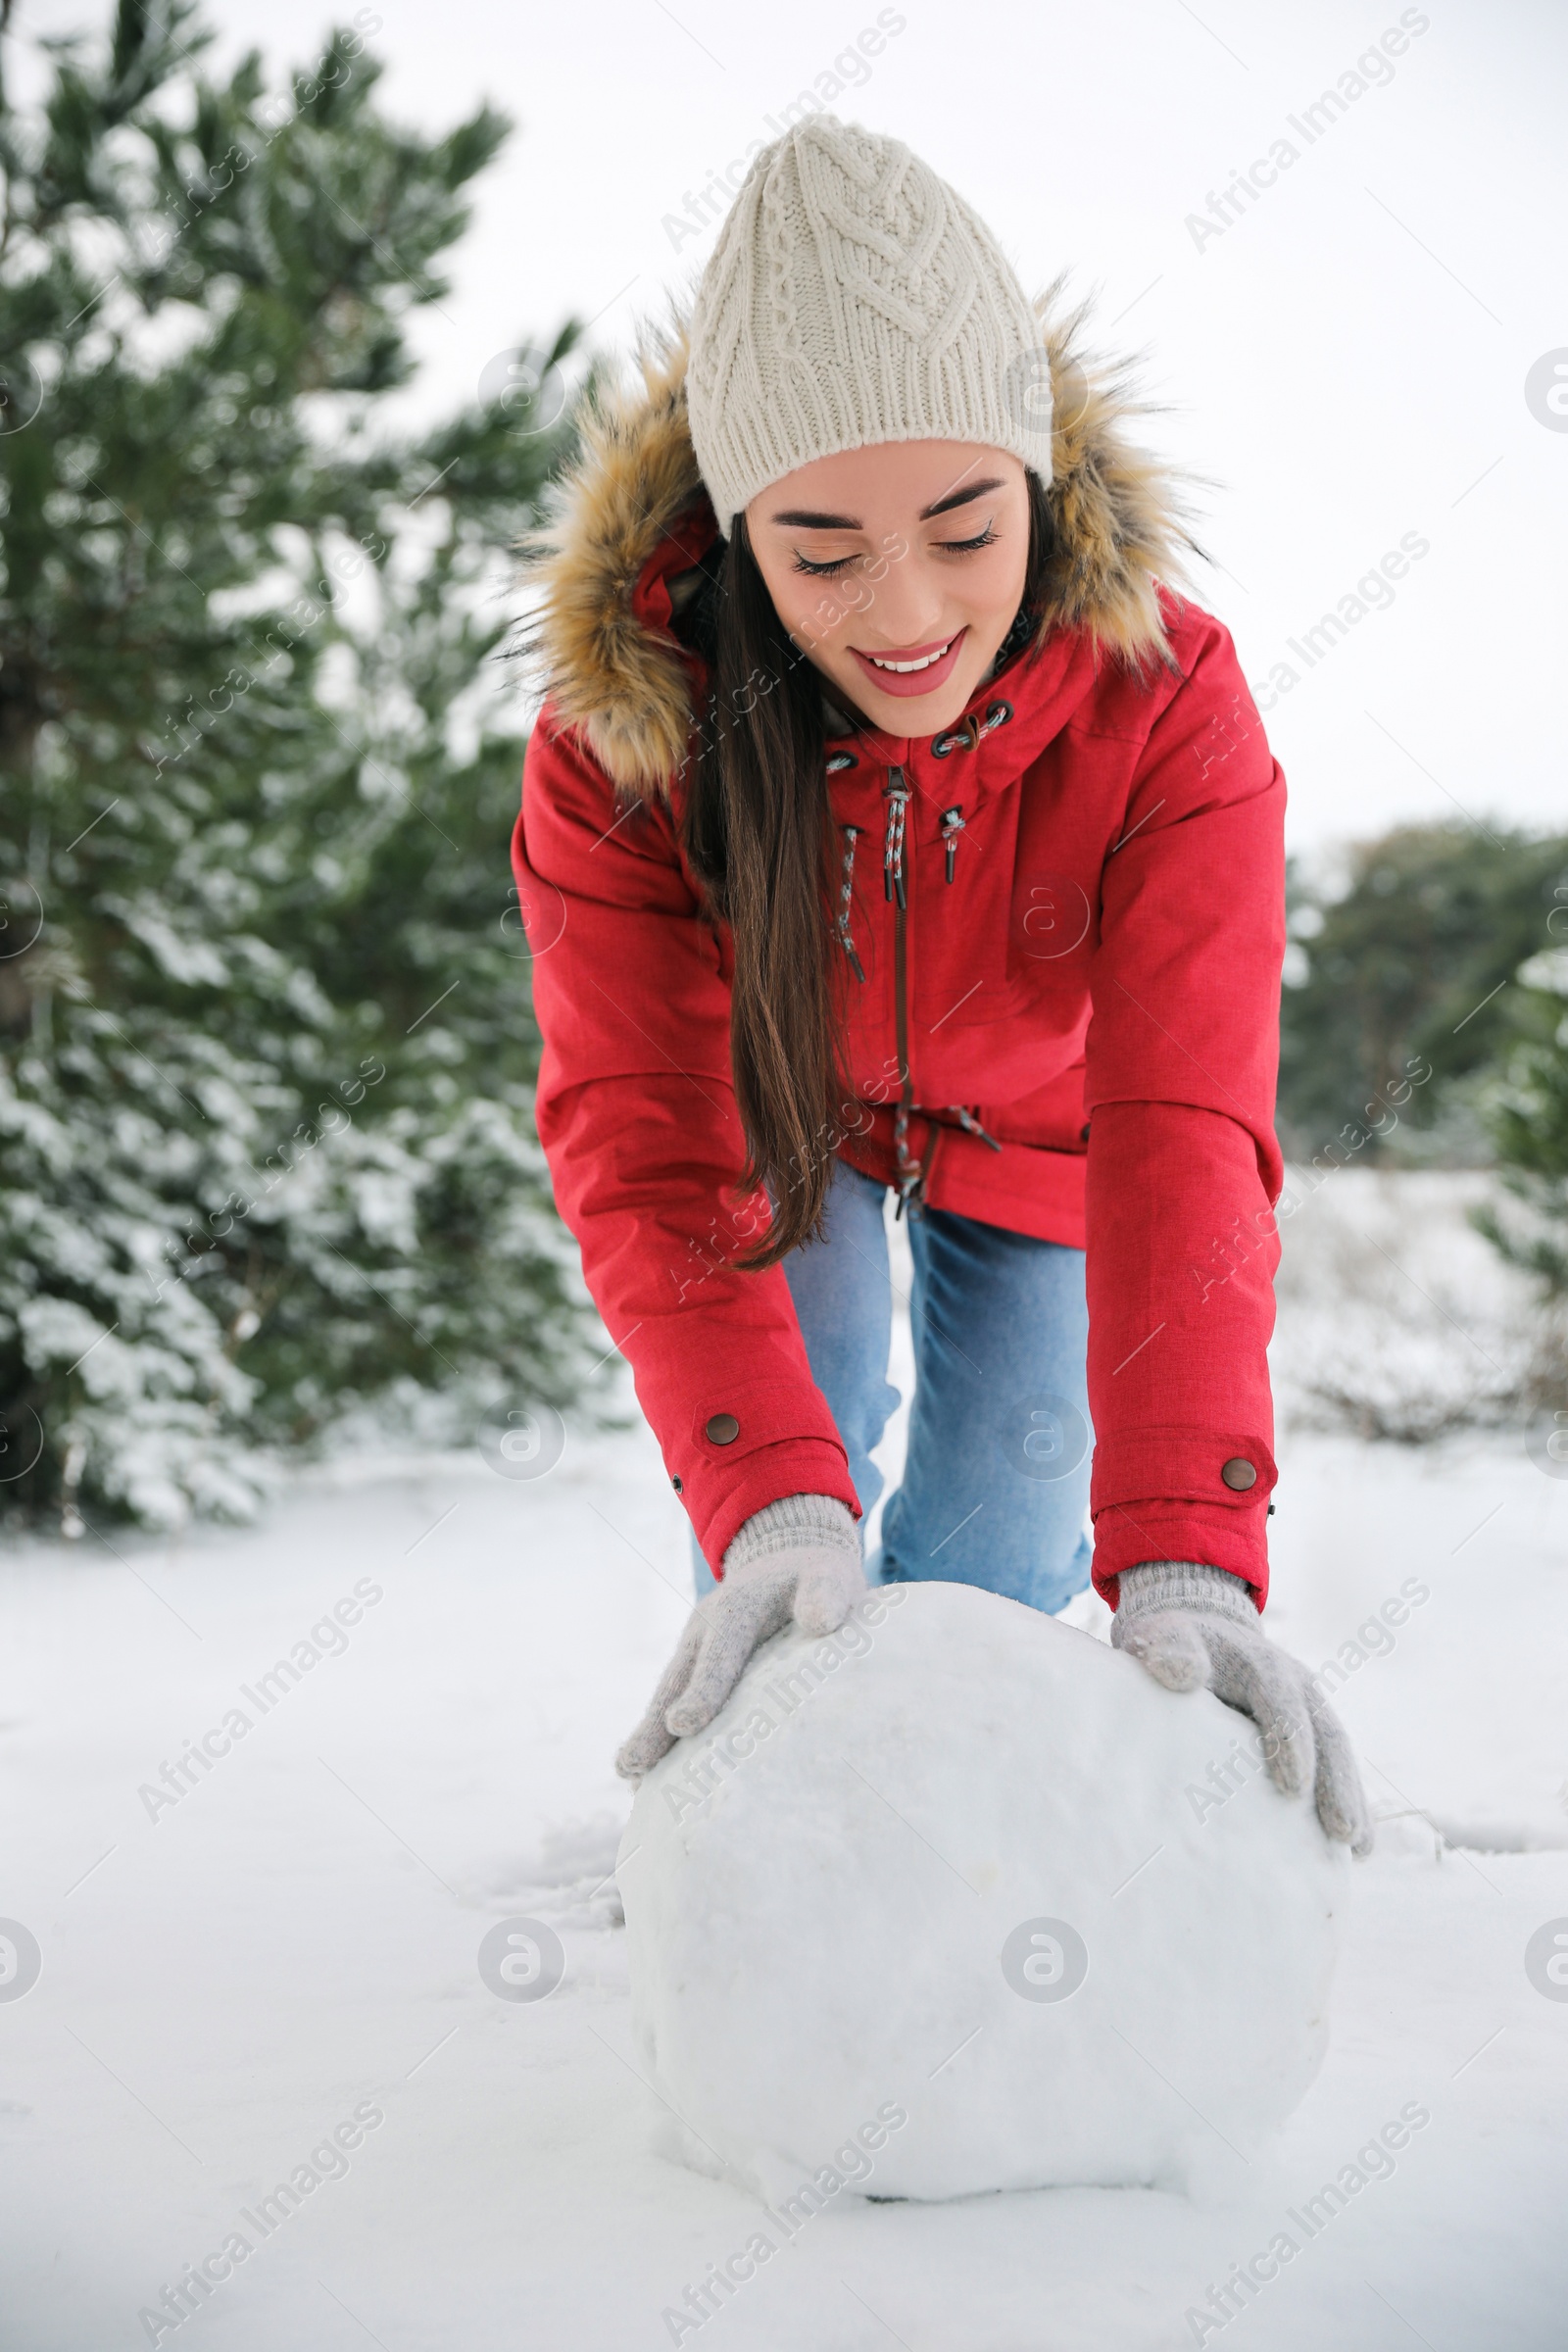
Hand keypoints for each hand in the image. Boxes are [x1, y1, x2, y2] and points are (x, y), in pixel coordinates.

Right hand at [616, 1495, 863, 1779]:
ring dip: (649, 1734)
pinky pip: (674, 1700)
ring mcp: (695, 1648)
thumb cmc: (814, 1577)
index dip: (703, 1689)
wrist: (789, 1557)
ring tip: (630, 1774)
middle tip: (633, 1765)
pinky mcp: (697, 1665)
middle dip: (655, 1724)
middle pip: (677, 1681)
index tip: (683, 1724)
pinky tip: (647, 1774)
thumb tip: (820, 1620)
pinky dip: (659, 1734)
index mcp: (737, 1609)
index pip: (719, 1654)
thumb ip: (824, 1594)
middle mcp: (705, 1629)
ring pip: (668, 1695)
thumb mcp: (827, 1576)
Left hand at [1111, 1561, 1373, 1853]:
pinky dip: (1350, 1805)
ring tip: (1355, 1848)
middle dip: (1335, 1783)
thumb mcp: (1167, 1639)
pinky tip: (1359, 1851)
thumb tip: (1181, 1673)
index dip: (1290, 1740)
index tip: (1294, 1786)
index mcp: (1263, 1665)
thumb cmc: (1177, 1647)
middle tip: (1341, 1831)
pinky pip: (1336, 1770)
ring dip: (1350, 1799)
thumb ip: (1172, 1651)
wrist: (1201, 1639)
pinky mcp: (1311, 1736)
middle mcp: (1298, 1687)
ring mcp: (1310, 1712)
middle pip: (1326, 1734)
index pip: (1282, 1699)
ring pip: (1339, 1756)